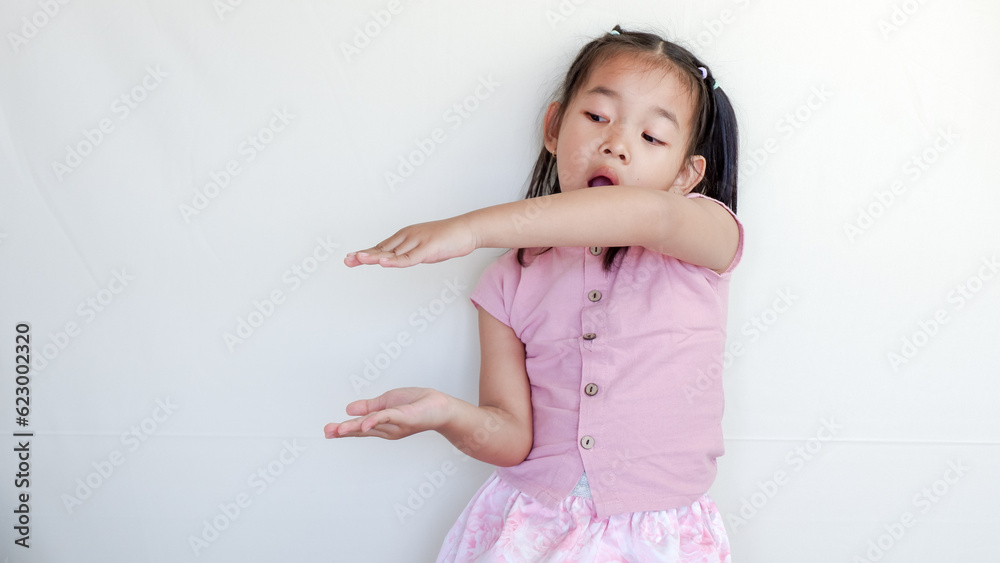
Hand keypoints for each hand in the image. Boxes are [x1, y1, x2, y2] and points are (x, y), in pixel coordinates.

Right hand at [324, 387, 452, 439]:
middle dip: (344, 431)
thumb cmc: (417, 403)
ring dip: (353, 428)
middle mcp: (387, 428)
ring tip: (337, 430)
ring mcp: (394, 424)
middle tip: (327, 432)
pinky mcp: (403, 417)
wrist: (439, 406)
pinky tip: (363, 424)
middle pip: (362, 430)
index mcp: (382, 424)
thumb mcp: (388, 402)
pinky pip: (386, 418)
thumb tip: (348, 409)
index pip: (360, 427)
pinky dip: (374, 421)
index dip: (344, 429)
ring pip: (370, 426)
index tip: (328, 431)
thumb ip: (369, 407)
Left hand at [344, 216, 477, 267]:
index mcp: (406, 237)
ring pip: (393, 252)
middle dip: (364, 255)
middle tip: (347, 259)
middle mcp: (408, 237)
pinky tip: (383, 263)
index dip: (366, 254)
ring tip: (358, 259)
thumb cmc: (448, 239)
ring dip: (374, 257)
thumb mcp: (424, 249)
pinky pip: (409, 258)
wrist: (468, 230)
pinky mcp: (428, 248)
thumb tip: (398, 261)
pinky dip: (395, 261)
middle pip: (382, 248)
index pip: (382, 247)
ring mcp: (417, 242)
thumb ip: (410, 254)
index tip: (351, 258)